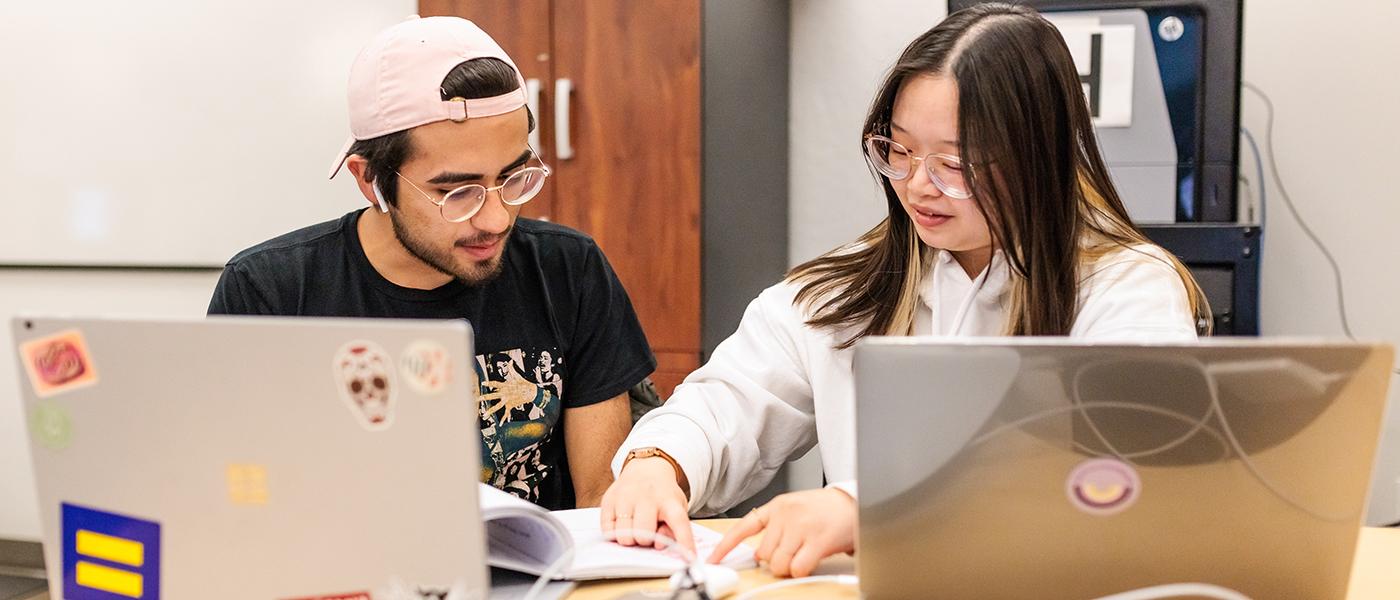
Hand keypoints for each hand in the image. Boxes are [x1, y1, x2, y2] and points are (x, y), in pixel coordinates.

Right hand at [599, 456, 695, 555]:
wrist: (646, 470)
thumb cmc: (663, 495)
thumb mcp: (677, 507)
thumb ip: (674, 529)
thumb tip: (660, 546)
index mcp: (668, 500)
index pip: (678, 521)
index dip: (684, 541)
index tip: (689, 558)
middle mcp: (646, 496)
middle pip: (643, 535)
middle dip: (645, 541)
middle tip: (647, 534)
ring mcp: (625, 496)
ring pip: (623, 535)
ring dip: (629, 539)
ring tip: (634, 528)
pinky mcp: (608, 500)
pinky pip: (607, 530)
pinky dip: (614, 534)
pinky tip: (622, 524)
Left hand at [707, 488, 855, 577]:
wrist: (854, 502)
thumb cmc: (825, 509)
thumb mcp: (794, 509)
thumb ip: (774, 527)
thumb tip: (757, 554)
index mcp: (776, 506)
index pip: (743, 527)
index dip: (726, 546)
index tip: (713, 560)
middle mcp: (785, 514)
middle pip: (763, 555)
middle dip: (776, 561)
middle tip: (792, 553)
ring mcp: (801, 527)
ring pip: (778, 564)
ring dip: (789, 567)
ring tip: (804, 554)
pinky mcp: (817, 540)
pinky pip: (797, 568)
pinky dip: (802, 570)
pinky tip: (811, 559)